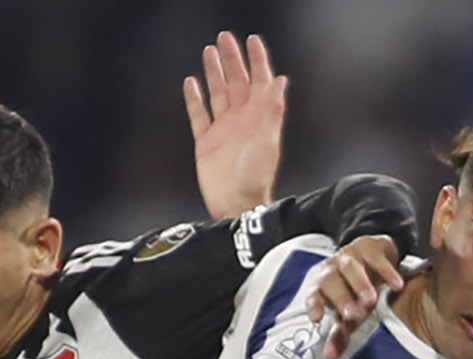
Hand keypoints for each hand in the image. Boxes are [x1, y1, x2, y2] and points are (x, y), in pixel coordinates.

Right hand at [187, 31, 284, 219]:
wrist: (235, 206)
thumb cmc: (255, 178)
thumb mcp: (267, 141)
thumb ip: (272, 110)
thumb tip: (280, 80)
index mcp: (258, 117)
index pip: (259, 81)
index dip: (257, 60)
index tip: (253, 40)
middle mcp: (241, 120)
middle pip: (236, 82)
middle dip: (232, 59)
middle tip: (225, 38)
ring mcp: (223, 130)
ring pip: (217, 93)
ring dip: (214, 73)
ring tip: (209, 52)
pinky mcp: (206, 143)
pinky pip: (198, 115)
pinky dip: (194, 99)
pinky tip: (191, 83)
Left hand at [307, 236, 409, 358]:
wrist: (371, 254)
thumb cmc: (353, 290)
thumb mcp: (348, 312)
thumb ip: (340, 334)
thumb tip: (330, 357)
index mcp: (322, 286)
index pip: (315, 295)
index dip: (315, 304)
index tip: (317, 317)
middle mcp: (332, 270)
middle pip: (332, 282)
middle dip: (341, 298)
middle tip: (353, 315)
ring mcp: (350, 256)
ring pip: (352, 269)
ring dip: (360, 284)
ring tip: (371, 301)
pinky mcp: (370, 248)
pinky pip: (378, 260)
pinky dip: (387, 272)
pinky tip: (397, 286)